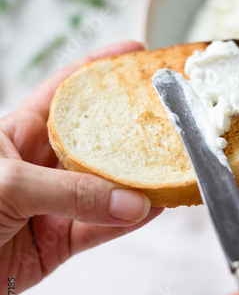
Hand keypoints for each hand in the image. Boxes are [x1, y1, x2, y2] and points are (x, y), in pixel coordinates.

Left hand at [0, 41, 162, 294]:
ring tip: (167, 168)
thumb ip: (70, 192)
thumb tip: (128, 201)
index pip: (66, 92)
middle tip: (165, 115)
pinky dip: (127, 222)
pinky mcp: (58, 240)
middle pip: (96, 141)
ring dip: (136, 182)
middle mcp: (41, 164)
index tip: (135, 54)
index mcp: (20, 133)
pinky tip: (151, 209)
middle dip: (130, 128)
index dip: (100, 69)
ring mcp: (52, 202)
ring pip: (104, 188)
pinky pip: (100, 228)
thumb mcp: (7, 183)